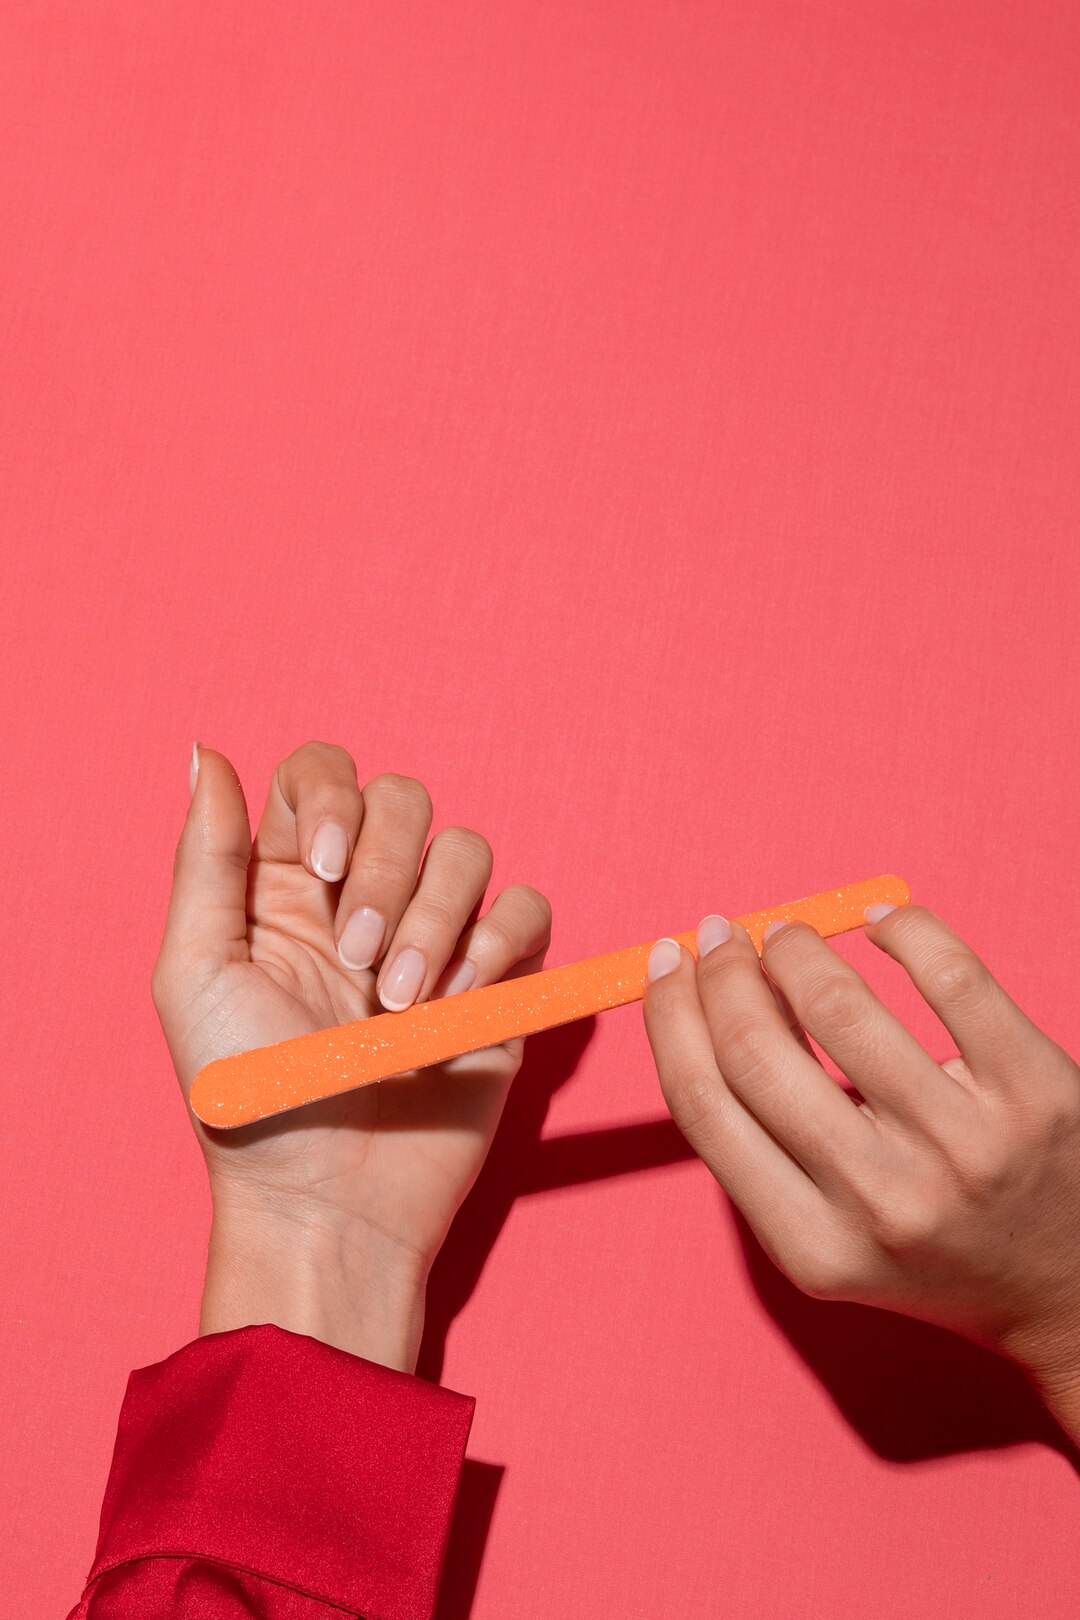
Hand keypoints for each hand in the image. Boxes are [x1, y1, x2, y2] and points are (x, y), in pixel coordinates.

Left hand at [152, 740, 550, 1369]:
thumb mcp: (197, 974)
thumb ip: (206, 858)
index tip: (328, 866)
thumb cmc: (248, 1103)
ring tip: (401, 1005)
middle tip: (358, 960)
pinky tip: (458, 1005)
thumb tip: (204, 749)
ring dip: (437, 919)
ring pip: (467, 850)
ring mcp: (434, 936)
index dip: (335, 797)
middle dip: (389, 872)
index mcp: (287, 885)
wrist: (327, 1204)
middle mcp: (364, 897)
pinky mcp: (496, 982)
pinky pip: (526, 912)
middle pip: (404, 800)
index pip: (322, 775)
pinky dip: (498, 944)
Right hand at [642, 904, 1079, 1441]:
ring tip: (791, 936)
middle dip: (723, 973)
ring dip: (796, 947)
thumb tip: (708, 1006)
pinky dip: (903, 929)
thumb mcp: (832, 1241)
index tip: (668, 964)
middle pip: (756, 1050)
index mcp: (814, 1248)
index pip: (704, 1106)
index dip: (671, 1016)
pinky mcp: (1035, 1092)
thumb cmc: (937, 1252)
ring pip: (842, 1005)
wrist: (1070, 1293)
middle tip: (724, 935)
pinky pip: (952, 976)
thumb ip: (764, 1149)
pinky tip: (881, 924)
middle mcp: (884, 1201)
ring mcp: (966, 1146)